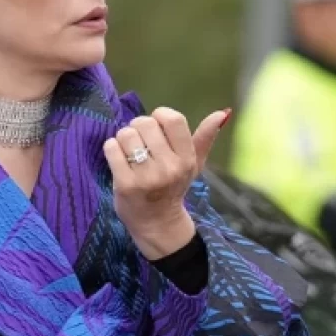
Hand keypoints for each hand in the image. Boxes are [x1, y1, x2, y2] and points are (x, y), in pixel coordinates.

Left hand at [103, 106, 229, 260]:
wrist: (157, 223)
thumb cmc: (175, 187)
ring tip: (129, 151)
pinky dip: (112, 149)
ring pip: (126, 134)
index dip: (160, 115)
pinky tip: (119, 159)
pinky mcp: (125, 185)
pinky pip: (112, 149)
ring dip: (123, 138)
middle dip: (138, 126)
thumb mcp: (194, 164)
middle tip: (140, 140)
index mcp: (186, 159)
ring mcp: (147, 177)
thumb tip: (223, 112)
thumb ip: (206, 137)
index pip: (174, 119)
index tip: (156, 126)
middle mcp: (169, 168)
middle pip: (146, 124)